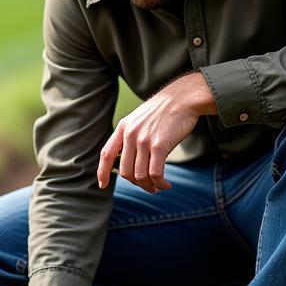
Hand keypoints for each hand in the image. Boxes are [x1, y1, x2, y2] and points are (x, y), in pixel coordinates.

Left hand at [97, 71, 214, 193]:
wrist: (183, 98)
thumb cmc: (164, 111)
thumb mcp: (140, 119)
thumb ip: (131, 135)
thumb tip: (129, 161)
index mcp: (123, 127)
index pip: (107, 154)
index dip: (102, 172)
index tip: (102, 185)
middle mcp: (130, 134)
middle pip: (125, 172)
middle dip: (137, 184)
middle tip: (148, 186)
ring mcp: (143, 140)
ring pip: (140, 176)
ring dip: (149, 186)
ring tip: (158, 187)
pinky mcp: (159, 145)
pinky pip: (155, 173)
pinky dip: (160, 183)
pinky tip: (166, 184)